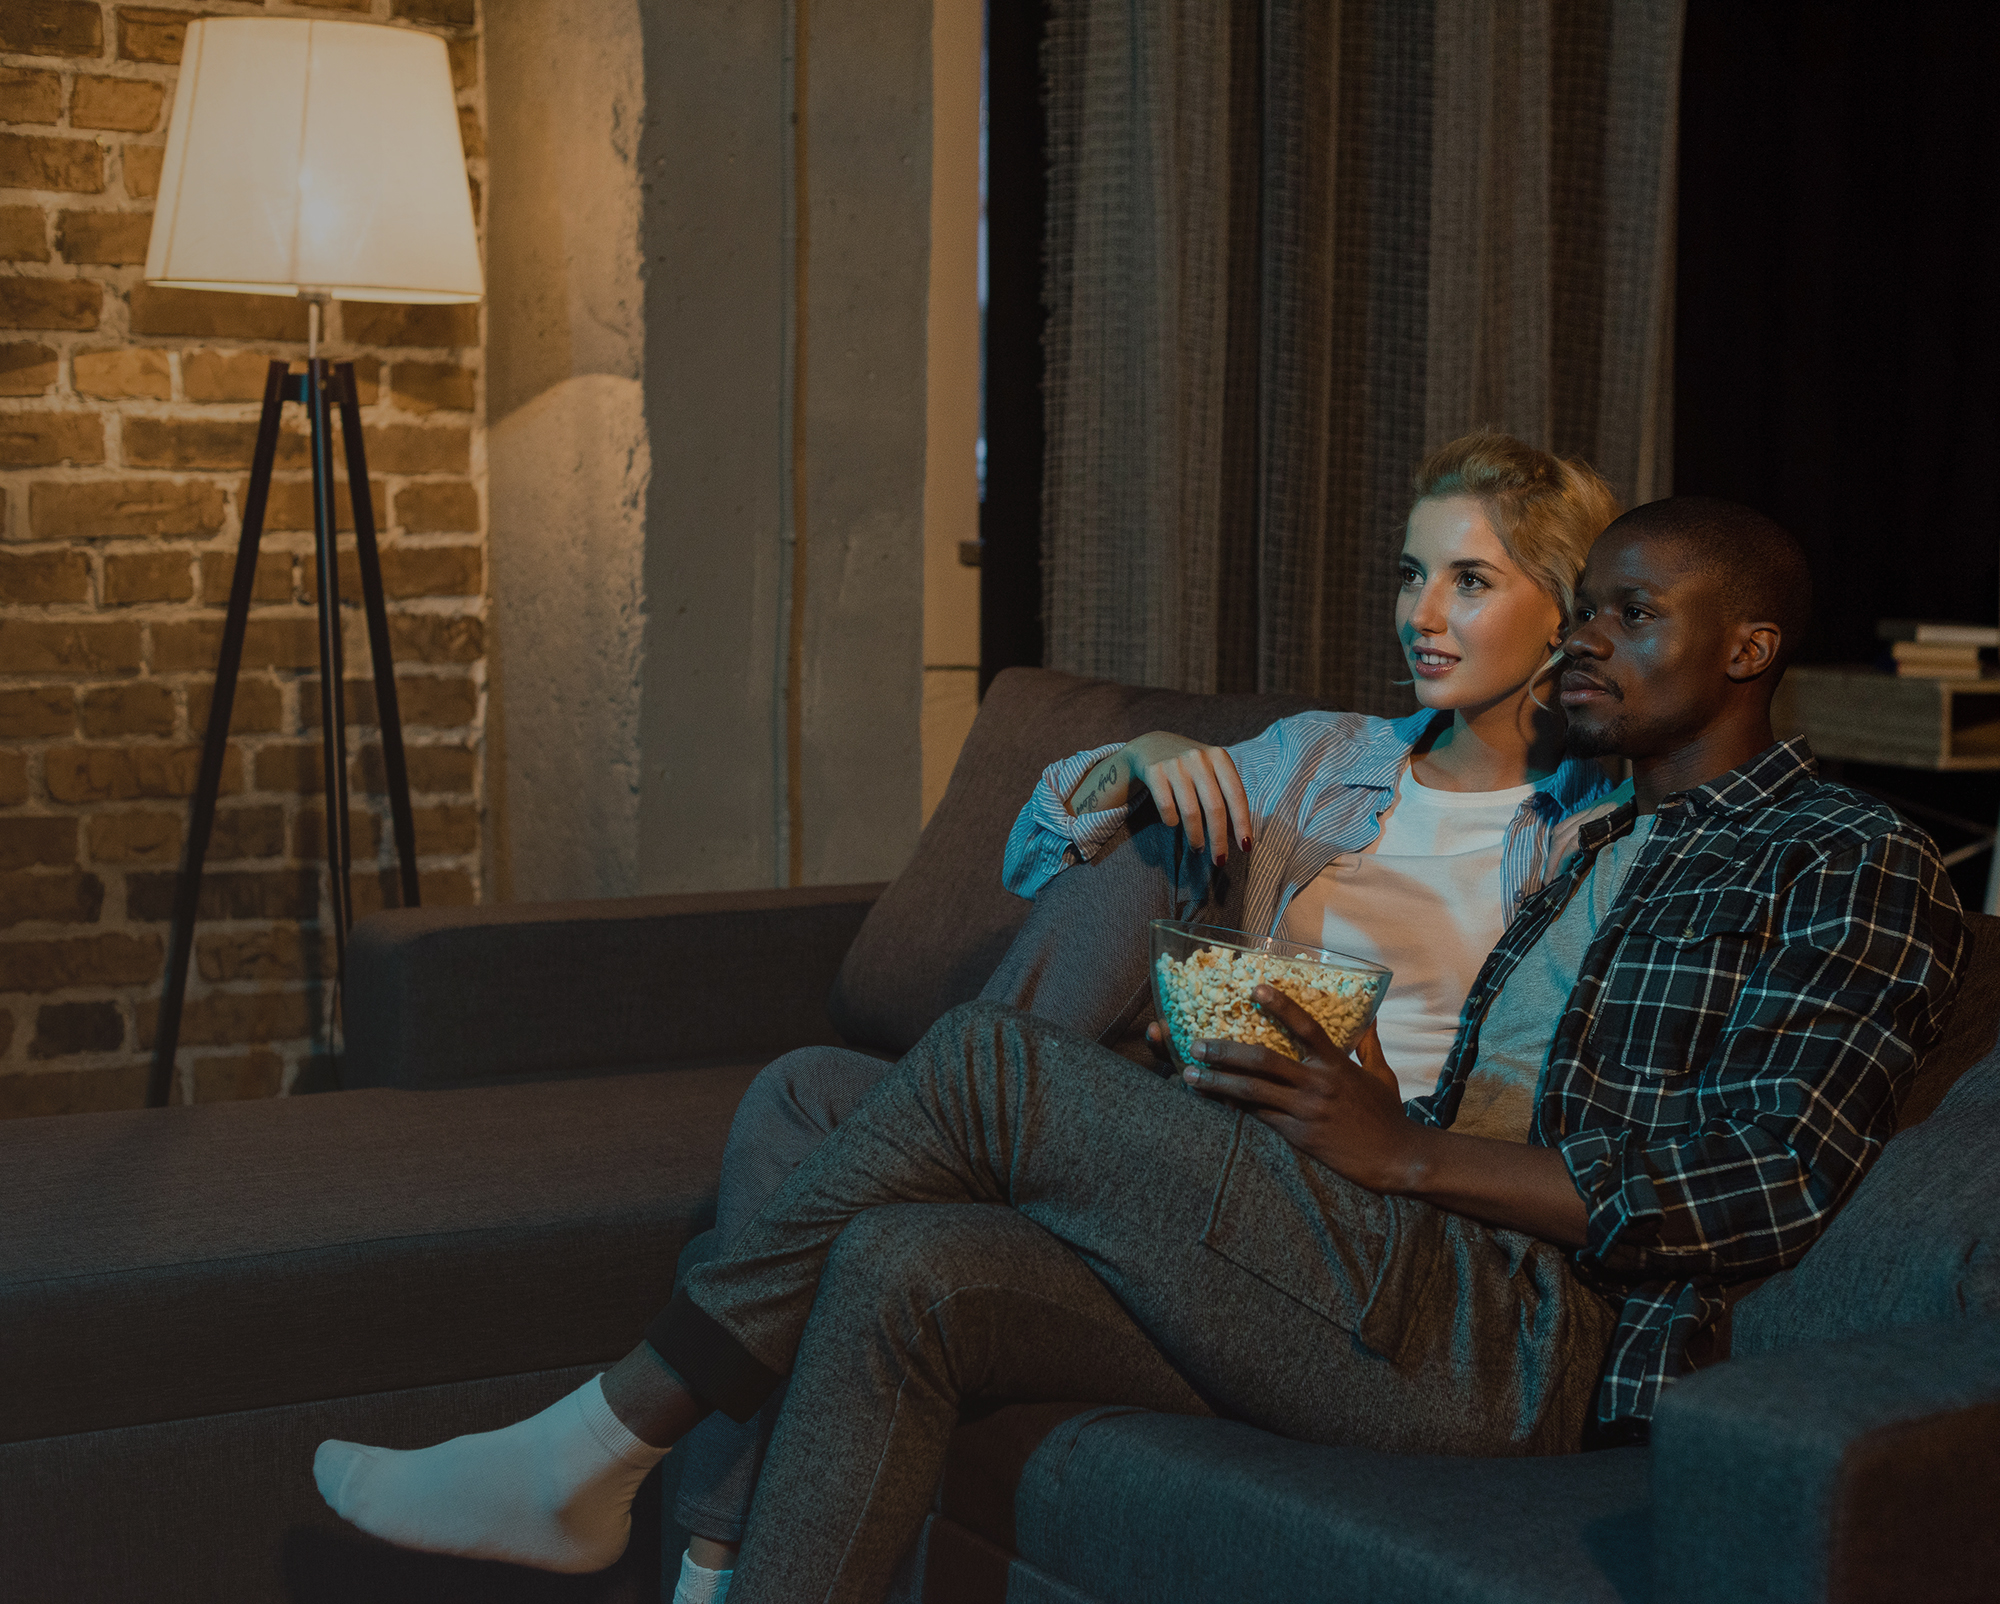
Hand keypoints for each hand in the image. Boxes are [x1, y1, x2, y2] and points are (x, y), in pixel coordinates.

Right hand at [1121, 731, 1252, 859]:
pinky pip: (1166, 808)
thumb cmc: (1190, 768)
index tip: (1245, 847)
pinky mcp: (1154, 771)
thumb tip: (1240, 838)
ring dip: (1196, 836)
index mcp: (1219, 757)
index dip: (1242, 824)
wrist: (1150, 746)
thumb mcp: (1211, 774)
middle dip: (1218, 839)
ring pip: (1190, 811)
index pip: (1237, 795)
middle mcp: (1199, 758)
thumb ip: (1226, 800)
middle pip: (1214, 807)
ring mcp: (1175, 763)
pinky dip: (1171, 822)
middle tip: (1220, 861)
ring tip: (1198, 848)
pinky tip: (1173, 824)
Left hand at [1178, 985, 1417, 1192]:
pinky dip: (1234, 1107)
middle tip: (1196, 1044)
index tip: (1255, 989)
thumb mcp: (1382, 1075)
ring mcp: (1305, 1110)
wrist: (1396, 1159)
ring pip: (1252, 1091)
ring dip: (1217, 1081)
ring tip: (1189, 1075)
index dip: (1281, 1005)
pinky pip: (1258, 1118)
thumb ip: (1369, 1045)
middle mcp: (1317, 1083)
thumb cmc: (1388, 1116)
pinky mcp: (1298, 1135)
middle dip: (1225, 1050)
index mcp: (1336, 1064)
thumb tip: (1371, 1016)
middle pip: (1263, 1059)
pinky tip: (1214, 1101)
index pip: (1305, 1026)